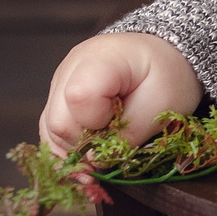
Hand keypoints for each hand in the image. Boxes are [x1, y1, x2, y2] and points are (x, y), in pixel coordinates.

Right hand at [37, 32, 203, 156]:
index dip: (98, 123)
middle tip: (116, 141)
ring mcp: (59, 84)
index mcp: (99, 59)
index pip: (79, 99)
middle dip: (87, 144)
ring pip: (51, 133)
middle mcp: (69, 69)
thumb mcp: (162, 104)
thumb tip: (95, 160)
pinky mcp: (57, 100)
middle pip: (58, 122)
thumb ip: (130, 134)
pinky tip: (89, 156)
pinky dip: (69, 150)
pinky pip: (50, 134)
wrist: (161, 55)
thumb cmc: (166, 75)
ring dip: (78, 149)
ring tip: (106, 147)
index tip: (121, 121)